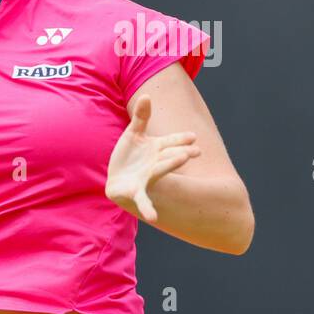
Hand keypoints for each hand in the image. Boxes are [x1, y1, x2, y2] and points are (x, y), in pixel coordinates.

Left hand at [105, 94, 199, 221]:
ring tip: (182, 159)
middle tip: (195, 151)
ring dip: (170, 166)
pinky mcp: (137, 191)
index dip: (182, 139)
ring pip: (160, 171)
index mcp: (158, 149)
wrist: (119, 179)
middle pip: (170, 156)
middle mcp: (156, 163)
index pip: (172, 142)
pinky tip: (152, 218)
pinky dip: (148, 209)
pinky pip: (143, 201)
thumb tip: (147, 95)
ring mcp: (147, 177)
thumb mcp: (134, 134)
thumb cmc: (129, 156)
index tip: (193, 137)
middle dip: (181, 152)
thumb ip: (141, 117)